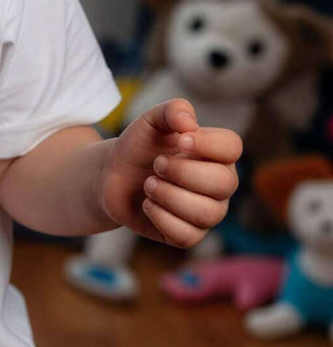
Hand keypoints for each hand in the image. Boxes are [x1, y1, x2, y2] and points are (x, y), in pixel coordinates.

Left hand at [95, 98, 242, 247]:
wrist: (113, 175)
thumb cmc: (139, 146)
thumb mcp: (151, 120)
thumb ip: (172, 111)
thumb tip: (189, 123)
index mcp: (216, 153)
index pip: (232, 147)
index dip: (208, 144)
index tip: (180, 140)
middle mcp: (220, 184)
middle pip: (224, 183)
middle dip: (183, 172)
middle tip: (156, 164)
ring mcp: (208, 211)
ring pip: (206, 213)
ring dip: (169, 195)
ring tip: (148, 184)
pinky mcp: (189, 235)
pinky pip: (187, 235)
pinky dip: (161, 218)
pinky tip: (148, 205)